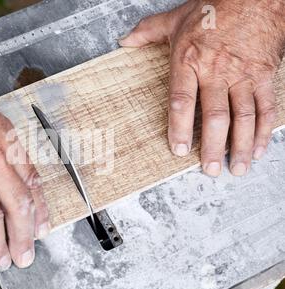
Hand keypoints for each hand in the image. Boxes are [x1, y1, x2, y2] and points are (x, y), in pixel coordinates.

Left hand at [120, 0, 284, 175]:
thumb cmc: (215, 7)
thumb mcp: (176, 18)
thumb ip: (148, 31)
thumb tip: (124, 41)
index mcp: (190, 61)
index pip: (182, 100)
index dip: (180, 127)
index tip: (179, 149)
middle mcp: (216, 72)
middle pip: (215, 116)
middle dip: (213, 147)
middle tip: (209, 170)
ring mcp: (243, 75)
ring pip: (243, 116)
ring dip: (240, 146)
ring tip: (236, 168)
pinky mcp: (264, 75)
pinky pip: (266, 107)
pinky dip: (264, 130)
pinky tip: (258, 149)